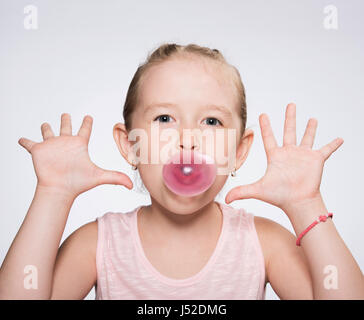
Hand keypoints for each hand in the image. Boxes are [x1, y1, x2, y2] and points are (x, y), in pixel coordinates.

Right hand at [18, 113, 132, 197]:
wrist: (60, 190)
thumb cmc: (79, 183)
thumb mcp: (100, 176)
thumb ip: (117, 177)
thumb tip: (133, 186)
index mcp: (79, 145)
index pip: (85, 130)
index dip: (87, 122)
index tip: (88, 116)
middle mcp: (65, 143)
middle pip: (66, 127)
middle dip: (65, 120)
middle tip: (66, 114)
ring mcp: (52, 146)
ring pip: (48, 133)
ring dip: (46, 128)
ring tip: (45, 124)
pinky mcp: (38, 151)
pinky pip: (29, 144)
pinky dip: (25, 141)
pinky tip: (21, 139)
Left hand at [225, 103, 343, 213]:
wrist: (297, 202)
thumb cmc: (279, 196)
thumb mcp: (258, 190)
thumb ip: (241, 191)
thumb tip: (224, 199)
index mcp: (275, 156)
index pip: (269, 137)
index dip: (265, 126)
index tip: (263, 114)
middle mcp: (289, 153)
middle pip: (289, 131)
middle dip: (289, 117)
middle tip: (290, 104)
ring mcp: (303, 156)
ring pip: (307, 137)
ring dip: (310, 128)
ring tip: (312, 118)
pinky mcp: (316, 160)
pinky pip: (326, 150)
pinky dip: (333, 145)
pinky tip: (339, 139)